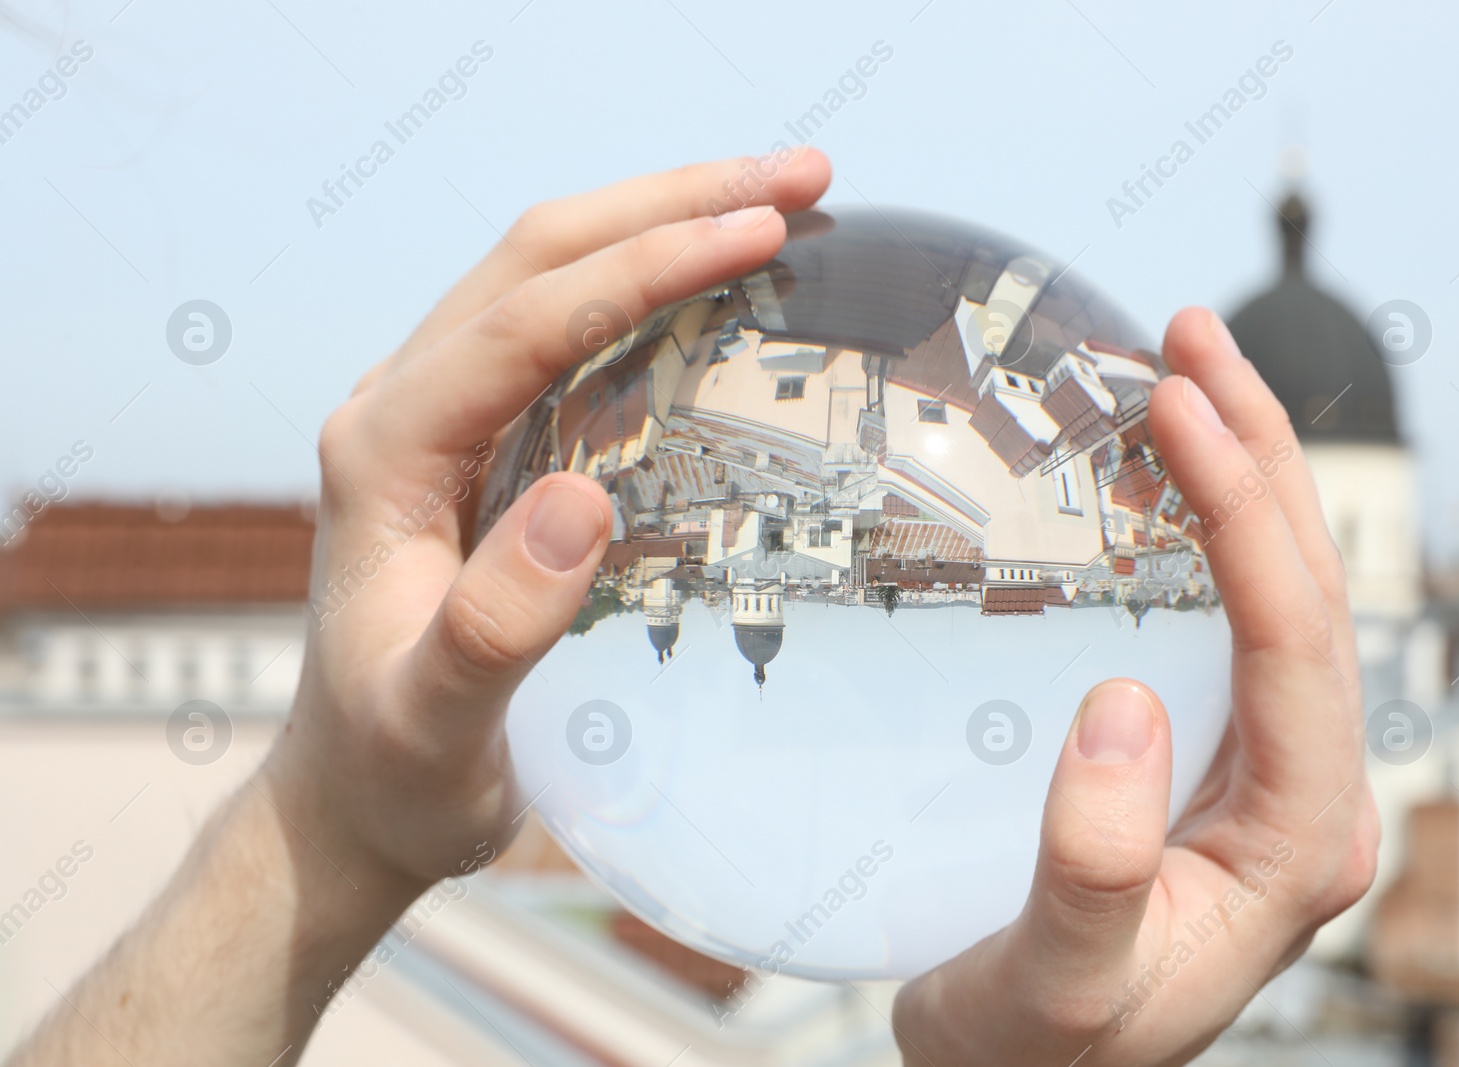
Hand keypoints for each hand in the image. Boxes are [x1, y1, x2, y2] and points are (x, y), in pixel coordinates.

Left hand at [265, 150, 833, 896]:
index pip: (524, 323)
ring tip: (781, 201)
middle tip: (800, 178)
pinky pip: (567, 328)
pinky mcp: (482, 438)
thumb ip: (496, 625)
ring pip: (550, 273)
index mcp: (385, 451)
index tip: (758, 235)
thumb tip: (583, 501)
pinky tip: (718, 281)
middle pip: (537, 258)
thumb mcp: (438, 720)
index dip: (643, 268)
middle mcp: (405, 406)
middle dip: (668, 205)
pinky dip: (648, 285)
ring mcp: (442, 413)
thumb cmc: (397, 766)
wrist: (355, 794)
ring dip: (662, 224)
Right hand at [892, 308, 1378, 1065]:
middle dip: (1260, 452)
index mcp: (1299, 837)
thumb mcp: (1061, 981)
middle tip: (1192, 339)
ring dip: (1240, 470)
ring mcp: (1261, 764)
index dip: (1244, 513)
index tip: (1176, 410)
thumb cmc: (1046, 1049)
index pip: (1299, 644)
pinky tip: (1156, 477)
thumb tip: (1121, 705)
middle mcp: (1302, 787)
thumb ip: (1097, 865)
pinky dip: (1196, 527)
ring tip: (1187, 369)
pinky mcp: (1209, 753)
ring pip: (1279, 587)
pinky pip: (1222, 614)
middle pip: (1313, 587)